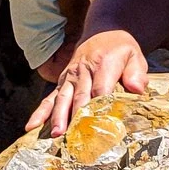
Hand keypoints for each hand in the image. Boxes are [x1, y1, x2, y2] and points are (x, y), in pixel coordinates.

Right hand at [26, 30, 148, 136]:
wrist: (102, 34)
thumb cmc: (121, 50)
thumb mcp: (135, 56)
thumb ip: (136, 73)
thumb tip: (137, 89)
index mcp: (103, 64)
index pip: (100, 89)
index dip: (99, 107)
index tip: (99, 125)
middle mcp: (83, 70)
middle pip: (79, 96)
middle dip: (75, 116)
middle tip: (73, 136)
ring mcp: (70, 77)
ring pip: (62, 98)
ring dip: (58, 117)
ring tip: (56, 134)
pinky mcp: (62, 82)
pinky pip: (50, 98)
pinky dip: (41, 112)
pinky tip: (31, 126)